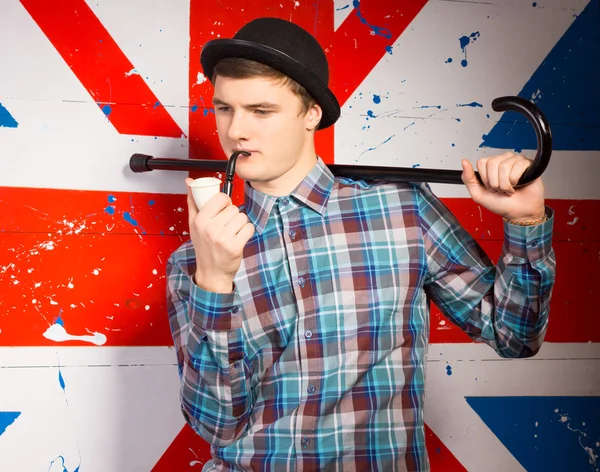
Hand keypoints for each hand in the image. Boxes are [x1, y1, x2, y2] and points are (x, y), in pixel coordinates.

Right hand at [186, 178, 254, 292]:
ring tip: (232, 232)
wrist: (211, 272)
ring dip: (240, 224)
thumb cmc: (203, 246)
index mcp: (200, 221)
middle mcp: (210, 229)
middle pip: (233, 208)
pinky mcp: (235, 246)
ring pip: (242, 217)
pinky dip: (247, 232)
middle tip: (226, 226)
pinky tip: (239, 238)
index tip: (223, 208)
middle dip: (232, 216)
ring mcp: (223, 238)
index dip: (225, 202)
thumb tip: (189, 181)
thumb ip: (193, 201)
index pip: (220, 198)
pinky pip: (249, 228)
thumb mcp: (194, 224)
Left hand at [461, 152, 545, 221]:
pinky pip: (518, 166)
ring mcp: (516, 161)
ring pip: (504, 165)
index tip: (491, 187)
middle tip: (500, 189)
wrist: (518, 213)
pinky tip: (518, 185)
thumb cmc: (501, 204)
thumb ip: (468, 178)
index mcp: (491, 165)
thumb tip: (464, 161)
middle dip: (495, 182)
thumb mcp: (478, 194)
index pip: (482, 162)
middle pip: (492, 163)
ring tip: (509, 189)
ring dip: (505, 184)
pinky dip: (515, 180)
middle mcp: (503, 160)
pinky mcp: (528, 164)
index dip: (485, 178)